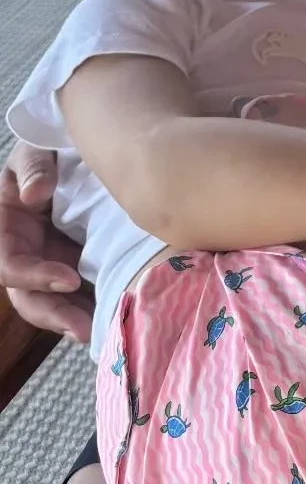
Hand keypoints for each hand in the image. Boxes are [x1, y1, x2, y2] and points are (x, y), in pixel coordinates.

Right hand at [0, 144, 92, 343]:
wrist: (75, 155)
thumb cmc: (48, 152)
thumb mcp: (35, 153)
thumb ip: (33, 169)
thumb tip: (35, 194)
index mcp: (6, 231)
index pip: (9, 264)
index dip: (34, 275)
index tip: (69, 277)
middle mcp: (24, 253)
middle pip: (29, 296)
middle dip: (55, 314)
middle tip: (85, 328)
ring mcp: (49, 262)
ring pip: (53, 302)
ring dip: (74, 319)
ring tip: (103, 331)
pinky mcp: (74, 264)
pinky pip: (80, 293)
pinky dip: (93, 305)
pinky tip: (116, 314)